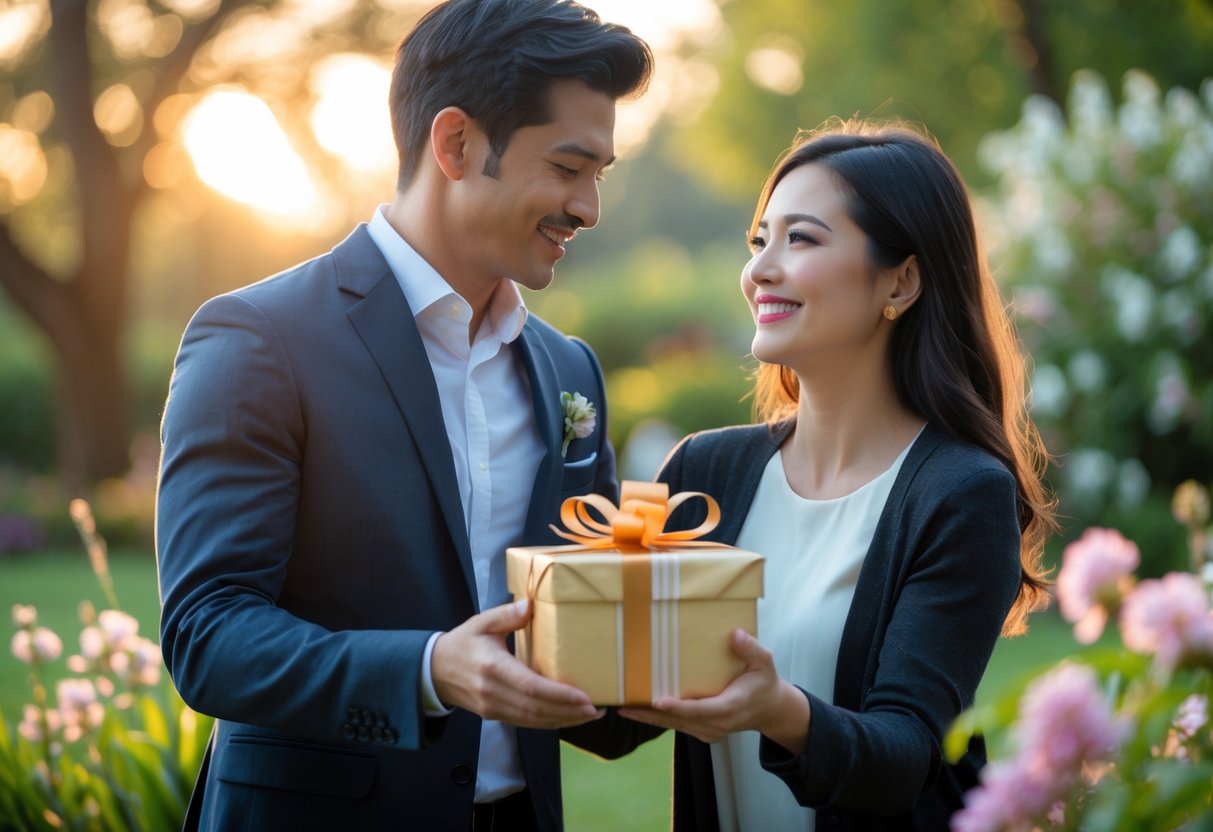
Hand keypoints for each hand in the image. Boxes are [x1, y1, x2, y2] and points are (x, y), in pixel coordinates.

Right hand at [431, 599, 603, 728]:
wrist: (434, 671)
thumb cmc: (462, 643)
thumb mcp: (480, 622)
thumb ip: (505, 615)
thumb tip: (529, 606)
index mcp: (492, 667)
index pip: (530, 687)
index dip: (559, 695)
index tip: (584, 697)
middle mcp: (493, 692)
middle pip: (536, 709)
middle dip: (569, 712)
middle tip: (595, 708)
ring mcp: (493, 708)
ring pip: (533, 721)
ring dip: (563, 720)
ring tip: (588, 714)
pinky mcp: (494, 716)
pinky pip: (526, 723)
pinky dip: (549, 723)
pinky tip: (566, 717)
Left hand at [618, 628, 808, 752]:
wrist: (770, 709)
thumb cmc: (765, 682)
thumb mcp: (765, 662)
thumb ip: (751, 648)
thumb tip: (735, 634)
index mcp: (730, 707)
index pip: (700, 710)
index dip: (677, 707)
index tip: (656, 701)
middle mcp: (717, 724)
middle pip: (678, 721)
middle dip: (650, 714)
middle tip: (623, 706)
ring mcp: (709, 732)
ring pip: (674, 726)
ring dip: (648, 718)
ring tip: (623, 708)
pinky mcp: (703, 732)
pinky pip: (678, 726)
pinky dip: (658, 719)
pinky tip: (639, 710)